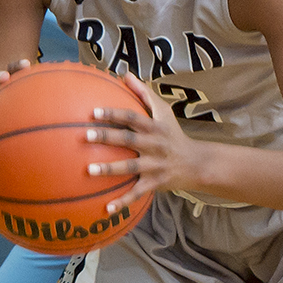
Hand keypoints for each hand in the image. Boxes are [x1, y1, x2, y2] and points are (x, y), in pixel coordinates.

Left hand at [84, 72, 199, 211]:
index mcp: (154, 127)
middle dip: (107, 137)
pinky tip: (106, 208)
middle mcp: (154, 145)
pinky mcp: (154, 183)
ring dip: (109, 169)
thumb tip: (124, 73)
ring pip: (130, 168)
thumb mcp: (163, 111)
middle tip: (86, 135)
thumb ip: (144, 93)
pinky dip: (123, 202)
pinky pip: (137, 193)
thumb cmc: (173, 133)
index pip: (132, 117)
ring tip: (88, 170)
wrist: (196, 163)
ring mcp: (154, 165)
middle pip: (128, 140)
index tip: (93, 111)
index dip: (114, 113)